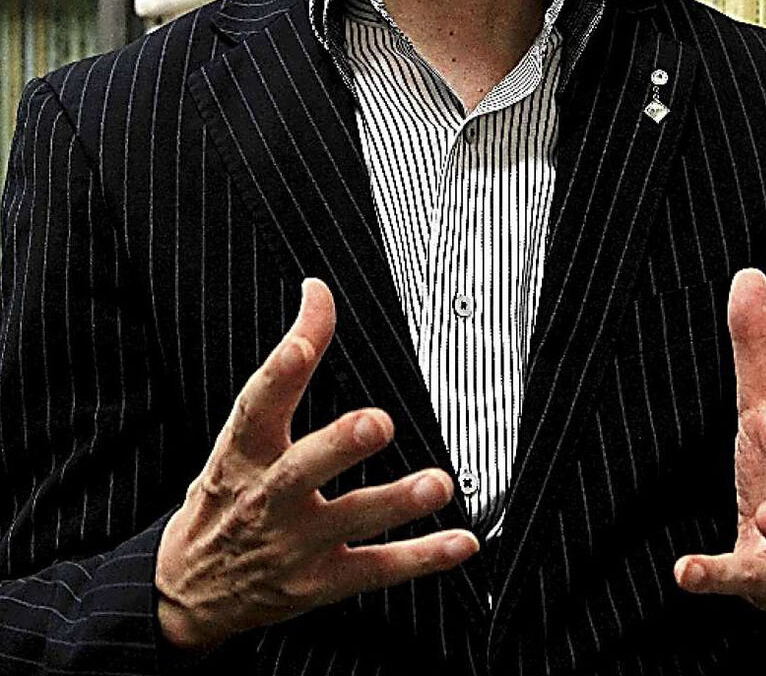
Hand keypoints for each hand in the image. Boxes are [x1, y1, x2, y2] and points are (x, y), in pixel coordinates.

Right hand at [155, 278, 478, 651]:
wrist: (187, 591)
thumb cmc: (227, 494)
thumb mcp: (239, 432)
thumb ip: (286, 364)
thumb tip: (318, 293)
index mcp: (244, 452)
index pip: (259, 404)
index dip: (280, 372)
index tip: (300, 342)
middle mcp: (269, 496)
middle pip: (304, 468)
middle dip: (341, 445)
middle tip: (377, 423)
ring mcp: (297, 543)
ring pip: (351, 518)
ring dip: (397, 501)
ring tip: (436, 484)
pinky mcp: (322, 581)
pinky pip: (378, 567)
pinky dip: (423, 556)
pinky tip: (460, 542)